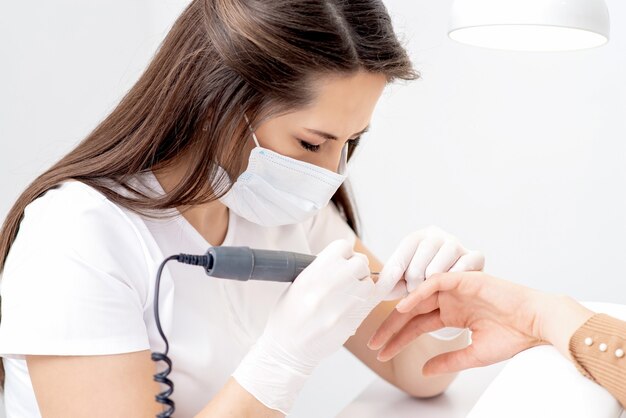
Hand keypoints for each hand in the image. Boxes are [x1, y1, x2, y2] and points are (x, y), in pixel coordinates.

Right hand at [232, 239, 396, 412]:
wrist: (288, 347)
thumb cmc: (289, 316)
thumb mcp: (297, 283)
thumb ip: (321, 269)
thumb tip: (342, 259)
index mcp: (315, 270)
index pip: (343, 247)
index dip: (343, 254)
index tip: (340, 263)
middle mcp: (332, 281)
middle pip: (359, 262)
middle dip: (356, 269)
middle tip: (348, 280)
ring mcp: (345, 300)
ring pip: (370, 280)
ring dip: (363, 284)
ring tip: (350, 295)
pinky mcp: (355, 317)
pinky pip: (377, 296)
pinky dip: (375, 294)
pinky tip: (365, 297)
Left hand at [368, 272, 551, 374]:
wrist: (536, 323)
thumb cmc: (512, 337)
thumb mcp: (473, 354)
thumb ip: (448, 360)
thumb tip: (424, 371)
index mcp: (452, 315)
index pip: (417, 327)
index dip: (398, 340)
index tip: (382, 353)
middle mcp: (449, 301)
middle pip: (411, 313)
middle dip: (391, 329)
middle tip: (373, 344)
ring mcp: (455, 289)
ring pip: (418, 297)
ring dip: (397, 313)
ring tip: (380, 331)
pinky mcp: (463, 279)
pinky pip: (434, 283)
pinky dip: (417, 293)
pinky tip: (402, 308)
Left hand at [380, 226, 483, 299]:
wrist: (460, 283)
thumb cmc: (428, 278)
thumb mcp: (406, 276)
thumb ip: (392, 282)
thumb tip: (377, 289)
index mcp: (419, 237)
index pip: (404, 251)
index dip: (393, 271)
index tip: (385, 287)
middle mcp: (438, 235)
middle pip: (419, 261)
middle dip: (413, 281)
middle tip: (414, 290)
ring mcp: (457, 244)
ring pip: (436, 269)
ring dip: (431, 284)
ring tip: (431, 287)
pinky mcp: (475, 256)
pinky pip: (459, 271)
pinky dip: (451, 281)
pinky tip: (450, 283)